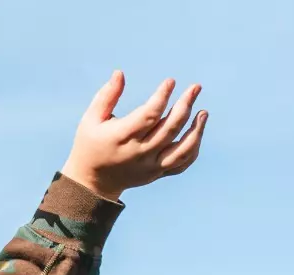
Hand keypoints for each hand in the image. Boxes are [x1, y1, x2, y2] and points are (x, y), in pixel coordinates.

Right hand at [61, 72, 205, 200]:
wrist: (93, 182)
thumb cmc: (90, 143)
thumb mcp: (91, 118)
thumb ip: (107, 96)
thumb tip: (120, 73)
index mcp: (122, 137)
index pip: (149, 115)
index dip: (162, 97)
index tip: (170, 81)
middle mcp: (140, 153)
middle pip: (170, 128)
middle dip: (185, 105)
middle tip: (195, 87)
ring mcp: (151, 166)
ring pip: (181, 149)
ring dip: (196, 130)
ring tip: (203, 112)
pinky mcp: (157, 173)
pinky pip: (181, 163)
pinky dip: (193, 149)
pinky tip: (197, 132)